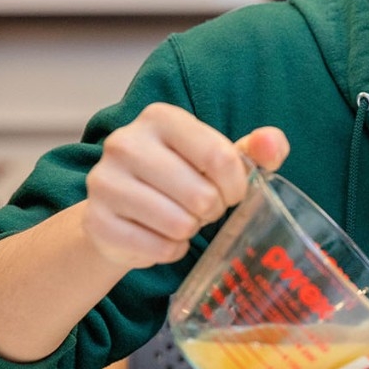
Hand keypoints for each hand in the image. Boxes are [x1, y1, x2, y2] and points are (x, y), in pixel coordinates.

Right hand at [82, 103, 289, 268]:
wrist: (122, 211)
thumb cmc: (182, 178)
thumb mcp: (220, 158)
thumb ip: (256, 150)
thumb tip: (272, 144)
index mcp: (160, 118)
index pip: (220, 157)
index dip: (236, 186)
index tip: (231, 192)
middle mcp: (125, 142)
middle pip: (201, 195)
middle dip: (212, 210)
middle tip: (202, 208)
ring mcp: (104, 181)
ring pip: (179, 224)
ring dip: (189, 231)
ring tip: (179, 219)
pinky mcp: (96, 221)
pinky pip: (157, 249)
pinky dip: (169, 250)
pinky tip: (159, 236)